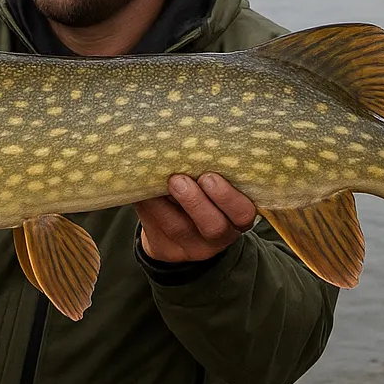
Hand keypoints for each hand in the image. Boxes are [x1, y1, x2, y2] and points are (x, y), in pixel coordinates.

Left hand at [133, 173, 257, 263]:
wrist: (176, 225)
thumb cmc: (200, 189)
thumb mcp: (212, 182)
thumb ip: (208, 165)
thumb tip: (190, 134)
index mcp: (236, 215)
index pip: (242, 212)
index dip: (227, 197)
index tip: (208, 176)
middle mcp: (218, 234)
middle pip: (213, 227)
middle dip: (195, 202)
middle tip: (179, 179)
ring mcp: (191, 246)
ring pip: (178, 229)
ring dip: (164, 203)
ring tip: (157, 181)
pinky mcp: (165, 249)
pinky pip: (154, 229)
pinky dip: (146, 204)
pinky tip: (140, 186)